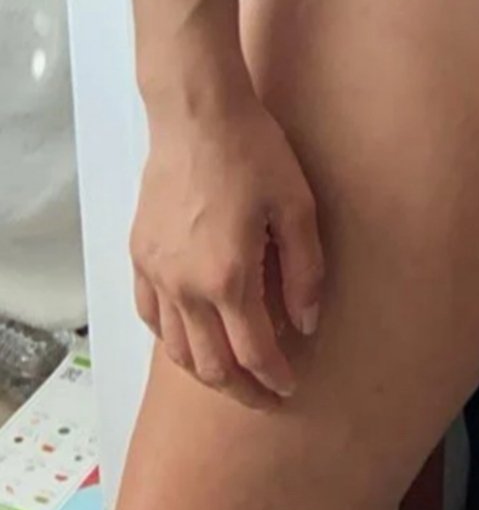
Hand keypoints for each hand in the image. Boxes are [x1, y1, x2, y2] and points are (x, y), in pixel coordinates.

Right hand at [131, 81, 323, 407]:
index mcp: (229, 278)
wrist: (197, 113)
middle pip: (211, 365)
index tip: (290, 388)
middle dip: (241, 389)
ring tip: (231, 374)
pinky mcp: (140, 254)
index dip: (274, 378)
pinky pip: (149, 315)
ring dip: (205, 371)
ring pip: (176, 349)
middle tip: (265, 396)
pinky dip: (169, 339)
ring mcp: (157, 272)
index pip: (254, 353)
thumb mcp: (297, 207)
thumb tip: (307, 323)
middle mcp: (186, 286)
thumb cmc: (252, 151)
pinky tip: (188, 337)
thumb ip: (305, 272)